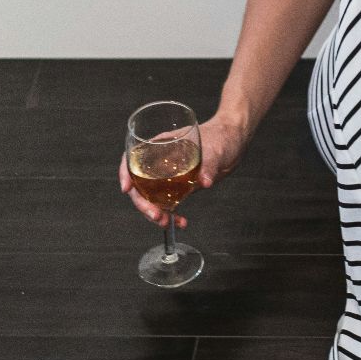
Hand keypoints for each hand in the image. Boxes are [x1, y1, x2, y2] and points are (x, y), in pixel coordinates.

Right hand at [118, 115, 248, 228]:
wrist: (234, 143)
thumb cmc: (221, 136)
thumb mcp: (215, 149)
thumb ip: (209, 165)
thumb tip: (205, 181)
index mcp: (161, 145)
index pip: (133, 157)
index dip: (126, 172)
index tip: (126, 188)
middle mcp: (160, 161)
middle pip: (140, 183)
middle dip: (143, 203)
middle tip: (156, 216)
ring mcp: (169, 175)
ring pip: (151, 197)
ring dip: (155, 212)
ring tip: (166, 223)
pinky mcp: (180, 186)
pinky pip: (168, 202)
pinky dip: (171, 214)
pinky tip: (181, 221)